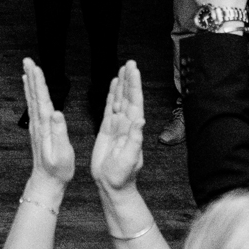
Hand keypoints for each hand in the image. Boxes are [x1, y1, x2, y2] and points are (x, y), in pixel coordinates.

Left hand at [21, 58, 74, 184]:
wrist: (47, 182)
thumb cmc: (57, 170)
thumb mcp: (62, 153)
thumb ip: (59, 133)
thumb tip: (57, 113)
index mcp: (45, 127)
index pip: (42, 100)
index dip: (39, 83)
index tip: (37, 68)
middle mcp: (39, 124)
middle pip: (34, 95)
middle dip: (32, 77)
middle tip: (28, 60)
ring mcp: (37, 126)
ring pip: (33, 100)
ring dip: (31, 83)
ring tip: (28, 69)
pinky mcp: (38, 129)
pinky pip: (34, 107)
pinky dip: (32, 95)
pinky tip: (31, 89)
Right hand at [90, 61, 144, 194]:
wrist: (111, 185)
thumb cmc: (122, 176)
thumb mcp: (130, 158)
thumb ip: (135, 139)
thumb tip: (140, 120)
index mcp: (133, 128)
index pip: (135, 102)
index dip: (134, 85)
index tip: (134, 70)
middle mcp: (127, 124)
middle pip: (128, 96)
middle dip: (129, 79)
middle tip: (130, 62)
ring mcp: (117, 125)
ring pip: (119, 99)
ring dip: (122, 84)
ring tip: (123, 68)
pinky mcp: (107, 129)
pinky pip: (109, 108)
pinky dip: (111, 95)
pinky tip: (113, 85)